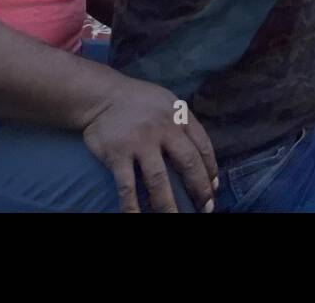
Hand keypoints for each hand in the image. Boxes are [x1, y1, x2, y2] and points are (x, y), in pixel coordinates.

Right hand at [82, 76, 218, 212]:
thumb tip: (201, 157)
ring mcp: (140, 142)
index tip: (213, 188)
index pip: (203, 146)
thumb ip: (183, 124)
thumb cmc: (138, 101)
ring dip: (169, 205)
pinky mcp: (118, 154)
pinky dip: (132, 206)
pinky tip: (137, 218)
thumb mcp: (168, 102)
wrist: (101, 95)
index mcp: (179, 115)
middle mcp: (163, 128)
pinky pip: (127, 186)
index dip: (210, 170)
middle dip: (200, 190)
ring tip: (175, 219)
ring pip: (159, 181)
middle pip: (188, 164)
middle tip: (206, 209)